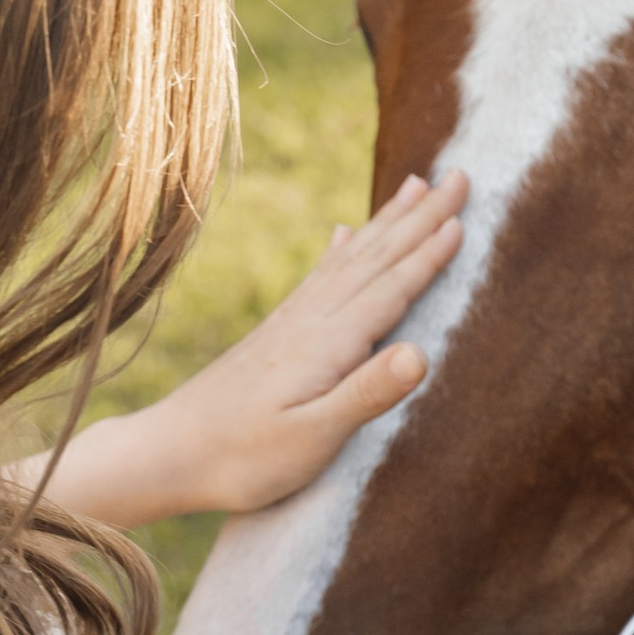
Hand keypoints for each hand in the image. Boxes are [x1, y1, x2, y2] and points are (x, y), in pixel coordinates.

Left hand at [38, 170, 467, 528]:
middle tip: (458, 176)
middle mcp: (312, 320)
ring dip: (387, 222)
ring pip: (352, 259)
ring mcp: (291, 323)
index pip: (392, 288)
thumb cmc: (244, 458)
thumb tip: (423, 352)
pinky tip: (343, 234)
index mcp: (329, 343)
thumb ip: (367, 394)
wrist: (168, 453)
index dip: (430, 254)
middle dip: (420, 218)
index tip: (464, 216)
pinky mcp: (276, 334)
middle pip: (377, 258)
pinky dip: (340, 250)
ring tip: (414, 186)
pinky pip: (320, 276)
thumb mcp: (312, 438)